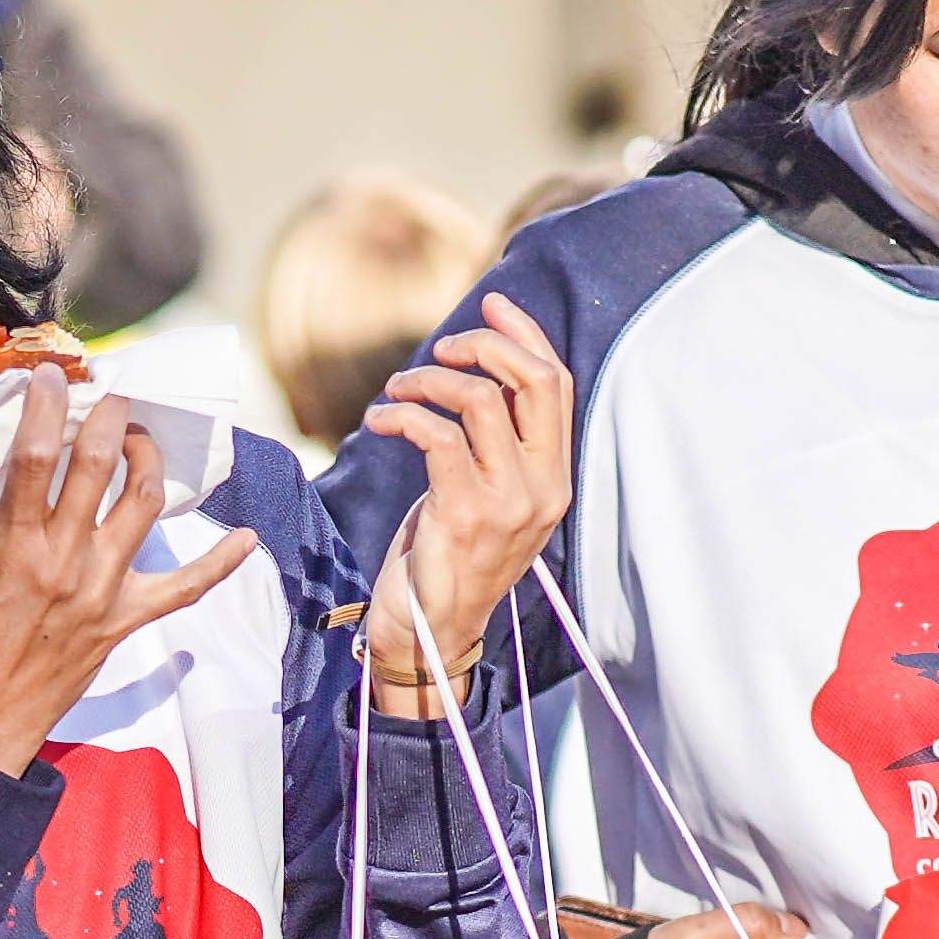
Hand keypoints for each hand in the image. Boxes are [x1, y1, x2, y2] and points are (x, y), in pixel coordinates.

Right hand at [0, 380, 257, 777]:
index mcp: (11, 545)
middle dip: (111, 417)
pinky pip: (185, 589)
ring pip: (144, 507)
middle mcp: (65, 562)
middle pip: (102, 469)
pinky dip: (220, 564)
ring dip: (148, 461)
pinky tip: (246, 539)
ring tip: (138, 439)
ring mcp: (101, 592)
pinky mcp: (123, 621)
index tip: (51, 373)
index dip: (46, 405)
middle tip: (109, 392)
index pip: (35, 456)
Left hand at [360, 299, 571, 704]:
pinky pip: (436, 435)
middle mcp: (543, 488)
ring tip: (396, 391)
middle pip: (534, 381)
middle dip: (484, 345)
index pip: (558, 385)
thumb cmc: (449, 560)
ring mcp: (508, 502)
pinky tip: (380, 420)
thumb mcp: (487, 496)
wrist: (429, 634)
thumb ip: (496, 444)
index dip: (526, 334)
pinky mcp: (463, 513)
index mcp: (556, 479)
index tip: (492, 303)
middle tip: (440, 351)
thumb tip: (475, 371)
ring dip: (429, 380)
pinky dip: (402, 414)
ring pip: (481, 399)